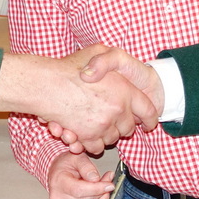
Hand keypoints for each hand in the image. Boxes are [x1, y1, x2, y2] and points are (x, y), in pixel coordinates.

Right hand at [46, 152, 114, 198]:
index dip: (97, 189)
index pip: (79, 190)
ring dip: (101, 197)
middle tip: (108, 179)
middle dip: (102, 190)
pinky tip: (102, 196)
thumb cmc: (65, 164)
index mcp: (58, 183)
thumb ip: (86, 167)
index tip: (109, 185)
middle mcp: (59, 198)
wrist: (57, 171)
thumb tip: (96, 179)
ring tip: (104, 185)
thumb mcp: (76, 157)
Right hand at [49, 49, 165, 151]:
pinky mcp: (88, 137)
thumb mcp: (98, 51)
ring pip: (113, 138)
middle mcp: (118, 110)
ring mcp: (103, 125)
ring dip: (107, 134)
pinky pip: (97, 147)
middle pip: (129, 128)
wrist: (47, 84)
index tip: (148, 123)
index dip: (151, 118)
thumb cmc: (69, 67)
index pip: (149, 110)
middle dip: (123, 125)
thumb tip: (120, 76)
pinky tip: (86, 133)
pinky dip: (92, 143)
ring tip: (97, 123)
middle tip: (113, 118)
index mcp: (126, 90)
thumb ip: (112, 60)